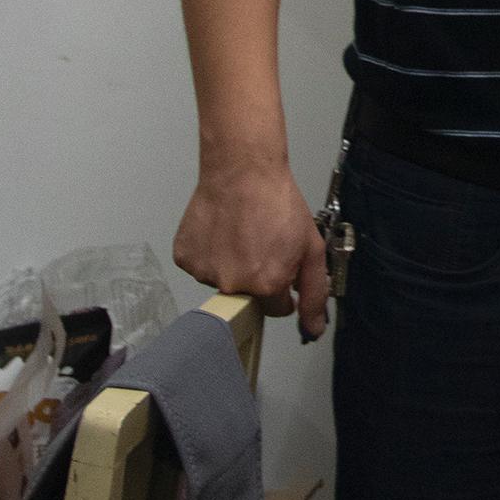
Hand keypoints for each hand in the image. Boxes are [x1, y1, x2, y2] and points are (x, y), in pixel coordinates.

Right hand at [173, 157, 329, 339]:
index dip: (283, 286)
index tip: (281, 266)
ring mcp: (205, 273)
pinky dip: (210, 254)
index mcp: (265, 286)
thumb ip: (314, 292)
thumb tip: (314, 329)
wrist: (242, 170)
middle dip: (258, 276)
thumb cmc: (277, 202)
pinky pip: (201, 267)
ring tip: (241, 233)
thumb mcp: (312, 248)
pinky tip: (221, 232)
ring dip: (232, 265)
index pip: (276, 308)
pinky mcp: (185, 259)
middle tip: (261, 244)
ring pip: (223, 281)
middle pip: (248, 297)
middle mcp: (232, 285)